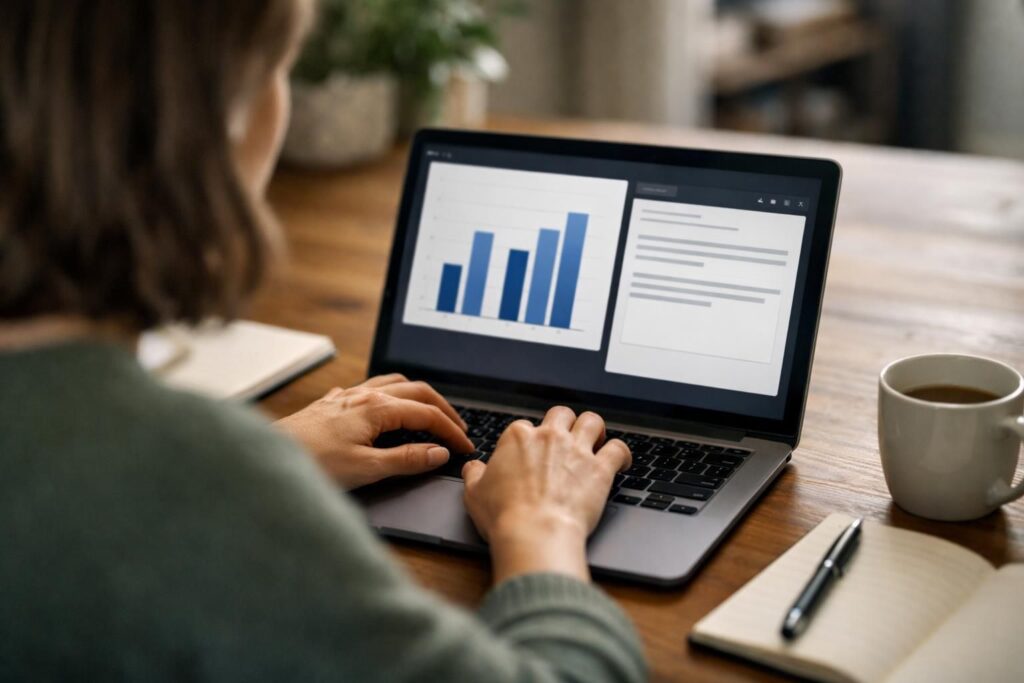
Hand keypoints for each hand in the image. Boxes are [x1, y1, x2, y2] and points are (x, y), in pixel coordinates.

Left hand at [275, 374, 474, 489]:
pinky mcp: (332, 403)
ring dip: (419, 396)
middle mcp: (364, 395)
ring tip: (432, 413)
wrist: (268, 458)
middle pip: (417, 391)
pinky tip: (387, 408)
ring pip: (395, 383)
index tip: (465, 447)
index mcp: (376, 408)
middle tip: (458, 429)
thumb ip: (406, 459)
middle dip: (443, 409)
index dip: (451, 431)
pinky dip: (392, 394)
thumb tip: (438, 453)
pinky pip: (372, 387)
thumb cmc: (311, 464)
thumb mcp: (366, 469)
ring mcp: (347, 396)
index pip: (427, 414)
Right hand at [462, 406, 630, 582]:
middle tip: (567, 439)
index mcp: (518, 437)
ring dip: (595, 429)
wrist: (535, 533)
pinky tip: (621, 462)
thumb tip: (473, 468)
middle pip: (562, 414)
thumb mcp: (474, 494)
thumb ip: (474, 474)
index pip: (526, 427)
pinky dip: (622, 453)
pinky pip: (619, 449)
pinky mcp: (600, 469)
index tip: (532, 456)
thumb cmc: (504, 516)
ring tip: (595, 441)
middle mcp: (549, 437)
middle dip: (565, 423)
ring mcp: (577, 451)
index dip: (529, 442)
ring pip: (593, 421)